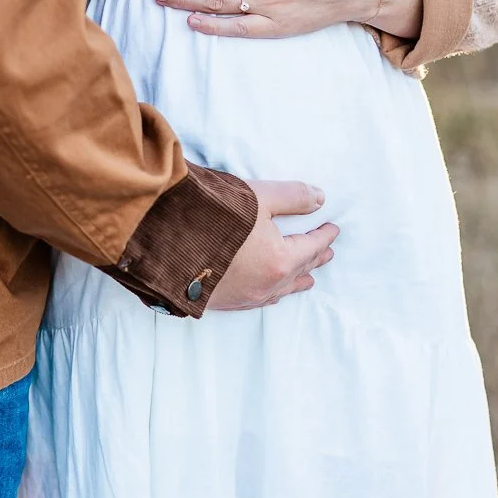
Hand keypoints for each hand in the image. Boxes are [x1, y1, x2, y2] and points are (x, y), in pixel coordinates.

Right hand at [207, 180, 338, 309]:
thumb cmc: (212, 215)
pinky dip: (273, 293)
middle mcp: (266, 284)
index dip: (323, 236)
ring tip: (308, 279)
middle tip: (327, 253)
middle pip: (298, 270)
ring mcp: (244, 297)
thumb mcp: (257, 196)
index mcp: (280, 260)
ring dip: (296, 280)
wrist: (164, 240)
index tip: (333, 229)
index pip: (310, 246)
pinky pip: (259, 301)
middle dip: (314, 259)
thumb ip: (292, 196)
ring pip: (280, 291)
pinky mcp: (224, 302)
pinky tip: (271, 294)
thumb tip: (320, 199)